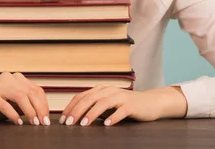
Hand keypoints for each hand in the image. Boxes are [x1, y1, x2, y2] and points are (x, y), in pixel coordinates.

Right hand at [0, 72, 49, 124]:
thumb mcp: (12, 104)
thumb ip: (25, 104)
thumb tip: (42, 114)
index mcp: (15, 78)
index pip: (36, 89)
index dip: (44, 104)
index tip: (47, 118)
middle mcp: (8, 78)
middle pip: (30, 92)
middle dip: (40, 108)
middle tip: (44, 123)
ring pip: (20, 96)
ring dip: (30, 111)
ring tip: (34, 123)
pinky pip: (5, 105)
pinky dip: (13, 114)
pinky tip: (18, 122)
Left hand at [60, 85, 186, 125]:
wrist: (151, 103)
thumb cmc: (126, 106)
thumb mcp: (108, 105)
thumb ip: (95, 108)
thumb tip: (76, 117)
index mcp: (102, 90)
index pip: (82, 96)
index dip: (71, 107)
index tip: (63, 119)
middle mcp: (110, 91)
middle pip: (90, 98)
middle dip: (78, 111)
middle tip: (69, 123)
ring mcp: (121, 97)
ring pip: (103, 103)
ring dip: (92, 114)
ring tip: (84, 124)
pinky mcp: (131, 105)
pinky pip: (121, 111)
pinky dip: (113, 117)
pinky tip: (107, 124)